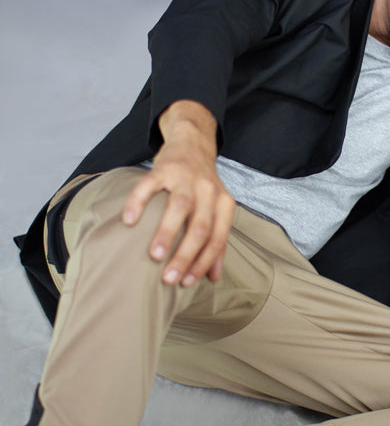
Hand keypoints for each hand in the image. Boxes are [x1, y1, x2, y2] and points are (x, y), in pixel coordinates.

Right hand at [122, 101, 234, 285]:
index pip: (217, 238)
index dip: (203, 263)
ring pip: (180, 207)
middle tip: (169, 278)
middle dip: (185, 256)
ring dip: (167, 233)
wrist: (193, 142)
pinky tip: (130, 221)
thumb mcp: (216, 210)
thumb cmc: (202, 186)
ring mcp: (186, 177)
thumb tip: (213, 277)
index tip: (187, 283)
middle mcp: (208, 190)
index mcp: (224, 203)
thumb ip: (216, 241)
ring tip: (154, 256)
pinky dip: (139, 202)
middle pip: (201, 227)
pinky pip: (149, 185)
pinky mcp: (164, 167)